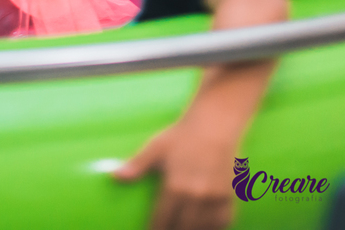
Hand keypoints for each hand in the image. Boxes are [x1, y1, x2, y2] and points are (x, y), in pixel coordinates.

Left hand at [114, 122, 235, 229]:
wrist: (214, 126)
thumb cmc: (181, 136)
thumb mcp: (155, 148)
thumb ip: (136, 166)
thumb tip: (114, 176)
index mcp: (175, 187)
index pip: (163, 219)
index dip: (155, 229)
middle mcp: (196, 196)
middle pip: (184, 227)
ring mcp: (215, 198)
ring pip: (204, 227)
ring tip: (183, 228)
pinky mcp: (230, 195)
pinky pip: (224, 221)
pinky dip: (215, 227)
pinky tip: (206, 227)